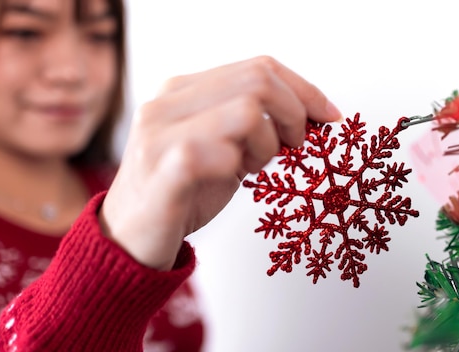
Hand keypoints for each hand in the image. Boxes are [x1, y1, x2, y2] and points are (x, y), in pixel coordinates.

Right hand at [99, 56, 341, 269]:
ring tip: (252, 167)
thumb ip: (254, 125)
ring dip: (267, 143)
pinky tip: (232, 177)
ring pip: (247, 110)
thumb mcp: (224, 149)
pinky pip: (221, 151)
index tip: (329, 116)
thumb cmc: (182, 193)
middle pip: (258, 81)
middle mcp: (168, 101)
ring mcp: (161, 132)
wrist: (128, 238)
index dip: (304, 89)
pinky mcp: (162, 167)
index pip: (258, 67)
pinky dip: (240, 164)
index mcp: (184, 89)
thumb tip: (310, 115)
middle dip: (295, 114)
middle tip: (296, 146)